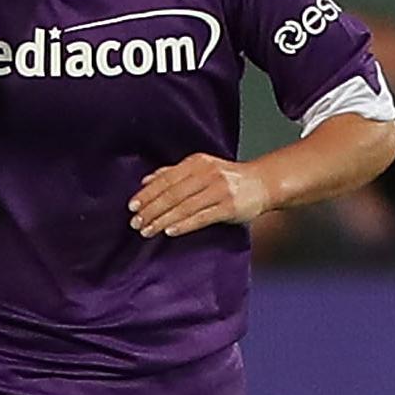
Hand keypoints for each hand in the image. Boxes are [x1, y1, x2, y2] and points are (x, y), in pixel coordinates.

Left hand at [131, 154, 269, 237]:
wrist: (263, 183)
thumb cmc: (228, 178)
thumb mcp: (201, 168)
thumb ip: (173, 173)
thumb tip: (145, 180)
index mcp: (196, 163)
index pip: (166, 179)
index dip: (147, 193)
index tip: (132, 206)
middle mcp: (207, 174)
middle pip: (172, 194)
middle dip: (151, 209)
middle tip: (135, 222)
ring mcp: (219, 190)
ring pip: (184, 207)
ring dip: (162, 220)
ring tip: (147, 231)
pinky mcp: (228, 207)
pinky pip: (201, 217)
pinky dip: (183, 225)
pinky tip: (169, 231)